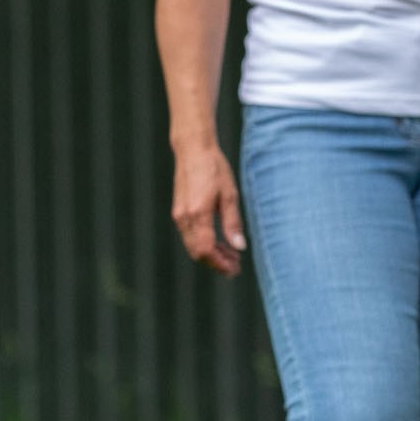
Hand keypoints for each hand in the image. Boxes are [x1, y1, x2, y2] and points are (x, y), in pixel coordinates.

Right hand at [172, 143, 247, 276]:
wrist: (193, 150)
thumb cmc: (214, 169)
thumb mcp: (230, 194)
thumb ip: (233, 223)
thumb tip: (240, 247)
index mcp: (198, 214)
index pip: (206, 250)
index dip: (220, 263)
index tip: (235, 269)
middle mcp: (184, 217)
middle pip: (197, 252)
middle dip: (216, 262)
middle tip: (236, 265)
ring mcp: (179, 215)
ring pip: (193, 246)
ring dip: (211, 254)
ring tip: (231, 254)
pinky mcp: (179, 212)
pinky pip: (190, 236)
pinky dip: (204, 244)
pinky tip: (219, 241)